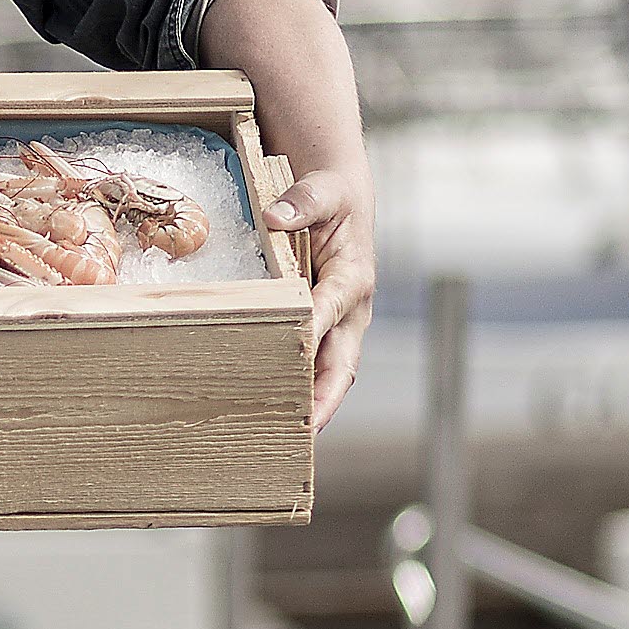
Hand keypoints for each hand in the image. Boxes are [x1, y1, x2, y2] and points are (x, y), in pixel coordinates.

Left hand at [263, 163, 375, 421]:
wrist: (340, 201)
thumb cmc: (332, 196)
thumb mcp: (322, 190)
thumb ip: (301, 202)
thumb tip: (274, 216)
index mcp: (353, 277)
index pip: (330, 308)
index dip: (313, 328)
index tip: (294, 351)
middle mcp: (352, 310)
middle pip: (341, 362)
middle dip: (324, 396)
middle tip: (305, 428)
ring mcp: (340, 326)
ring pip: (332, 374)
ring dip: (314, 406)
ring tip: (287, 439)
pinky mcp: (326, 332)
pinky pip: (316, 367)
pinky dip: (302, 393)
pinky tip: (277, 416)